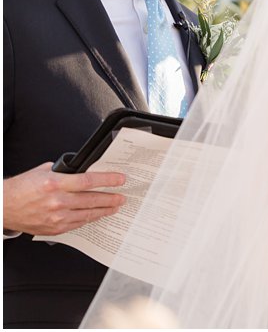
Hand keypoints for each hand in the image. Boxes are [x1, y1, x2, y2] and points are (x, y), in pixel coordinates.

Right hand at [2, 163, 126, 235]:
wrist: (3, 207)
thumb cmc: (22, 187)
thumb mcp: (44, 171)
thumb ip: (65, 172)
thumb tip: (86, 171)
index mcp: (55, 184)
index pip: (88, 181)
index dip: (108, 180)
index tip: (120, 179)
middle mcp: (57, 201)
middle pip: (92, 199)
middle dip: (111, 198)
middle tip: (123, 197)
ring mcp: (55, 218)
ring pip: (87, 214)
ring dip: (104, 210)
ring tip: (115, 207)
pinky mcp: (54, 229)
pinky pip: (78, 224)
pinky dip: (89, 219)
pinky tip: (97, 215)